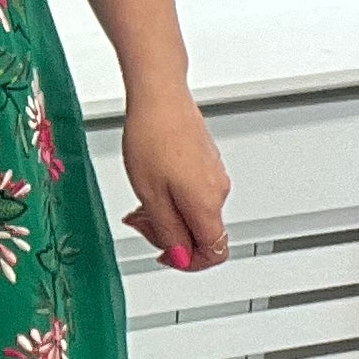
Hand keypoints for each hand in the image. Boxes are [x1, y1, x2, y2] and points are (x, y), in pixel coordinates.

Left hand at [120, 82, 230, 270]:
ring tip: (142, 200)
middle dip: (170, 236)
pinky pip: (193, 192)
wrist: (159, 96)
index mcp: (207, 204)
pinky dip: (172, 196)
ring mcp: (214, 173)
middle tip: (141, 223)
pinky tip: (151, 182)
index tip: (164, 255)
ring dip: (168, 215)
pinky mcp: (206, 160)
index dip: (188, 262)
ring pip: (195, 211)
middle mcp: (218, 190)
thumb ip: (168, 232)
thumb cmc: (152, 137)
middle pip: (202, 233)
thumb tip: (181, 257)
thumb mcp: (151, 196)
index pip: (214, 252)